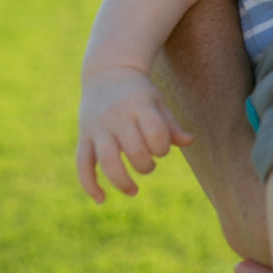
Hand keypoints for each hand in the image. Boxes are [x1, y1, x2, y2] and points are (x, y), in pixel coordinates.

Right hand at [77, 67, 192, 200]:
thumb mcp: (158, 102)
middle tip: (149, 165)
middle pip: (134, 151)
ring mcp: (98, 128)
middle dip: (146, 166)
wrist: (108, 73)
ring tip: (133, 191)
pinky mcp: (83, 136)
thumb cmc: (139, 92)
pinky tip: (100, 199)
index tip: (162, 148)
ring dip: (122, 181)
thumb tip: (190, 141)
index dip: (163, 147)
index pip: (156, 134)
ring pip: (107, 161)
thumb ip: (171, 124)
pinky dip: (89, 184)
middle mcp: (117, 117)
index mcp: (139, 106)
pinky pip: (82, 163)